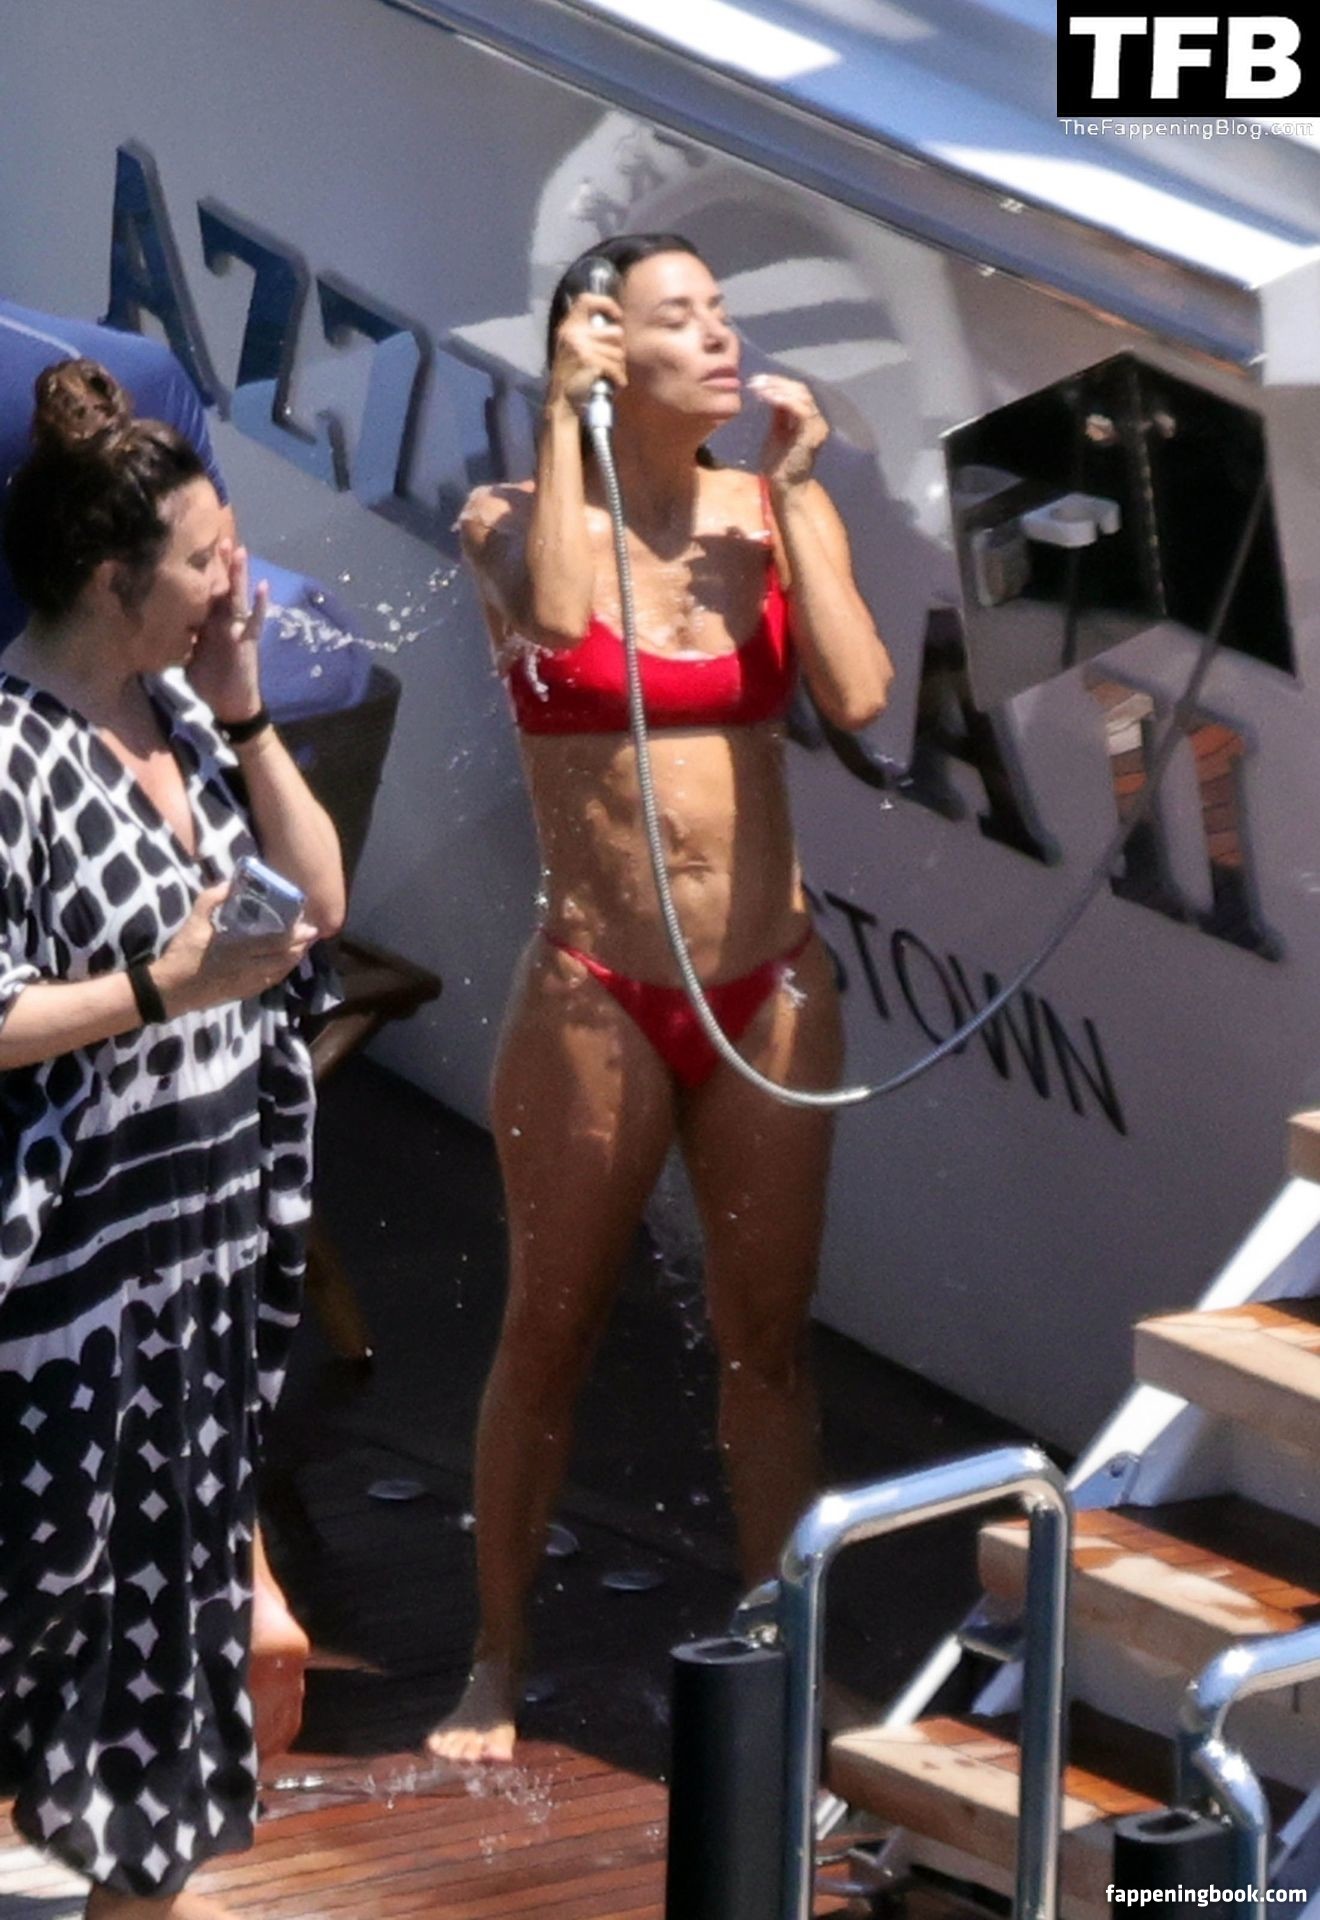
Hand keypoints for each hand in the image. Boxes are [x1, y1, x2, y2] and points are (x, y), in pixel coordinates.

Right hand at [151, 882, 317, 1017]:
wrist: (171, 991)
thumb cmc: (182, 955)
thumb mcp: (192, 923)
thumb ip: (210, 901)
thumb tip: (229, 884)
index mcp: (238, 950)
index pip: (275, 942)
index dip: (294, 935)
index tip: (307, 925)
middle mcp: (248, 968)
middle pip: (282, 958)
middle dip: (300, 946)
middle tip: (312, 934)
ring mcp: (247, 983)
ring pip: (279, 972)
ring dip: (294, 959)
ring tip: (303, 947)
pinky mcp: (243, 993)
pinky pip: (269, 983)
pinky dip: (281, 973)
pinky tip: (285, 965)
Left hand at [187, 543, 268, 720]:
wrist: (231, 705)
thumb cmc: (210, 683)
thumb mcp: (188, 658)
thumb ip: (179, 641)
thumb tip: (154, 631)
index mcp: (208, 625)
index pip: (203, 594)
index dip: (200, 574)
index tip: (192, 550)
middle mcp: (224, 622)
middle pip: (221, 588)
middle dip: (221, 565)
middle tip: (219, 538)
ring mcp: (238, 630)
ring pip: (239, 598)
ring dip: (240, 576)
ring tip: (240, 552)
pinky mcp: (249, 642)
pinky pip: (256, 622)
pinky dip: (261, 606)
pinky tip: (264, 588)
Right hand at [548, 292, 627, 410]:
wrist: (561, 402)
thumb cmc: (571, 377)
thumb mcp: (572, 349)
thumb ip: (588, 335)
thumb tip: (616, 326)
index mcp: (569, 327)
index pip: (586, 300)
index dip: (606, 303)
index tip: (617, 315)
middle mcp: (574, 334)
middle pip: (615, 332)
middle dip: (619, 350)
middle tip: (614, 362)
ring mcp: (581, 347)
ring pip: (618, 352)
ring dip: (619, 367)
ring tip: (611, 376)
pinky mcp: (589, 362)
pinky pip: (615, 367)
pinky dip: (619, 378)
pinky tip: (616, 384)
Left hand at [750, 373, 827, 489]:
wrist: (784, 488)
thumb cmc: (779, 465)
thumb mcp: (776, 433)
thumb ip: (778, 414)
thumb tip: (771, 393)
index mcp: (809, 419)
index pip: (798, 392)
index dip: (778, 383)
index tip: (757, 381)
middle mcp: (818, 420)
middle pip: (801, 390)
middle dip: (776, 382)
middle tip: (755, 381)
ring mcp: (817, 426)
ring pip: (801, 396)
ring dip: (778, 388)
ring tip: (758, 388)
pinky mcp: (812, 433)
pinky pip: (800, 409)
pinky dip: (783, 400)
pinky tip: (767, 398)